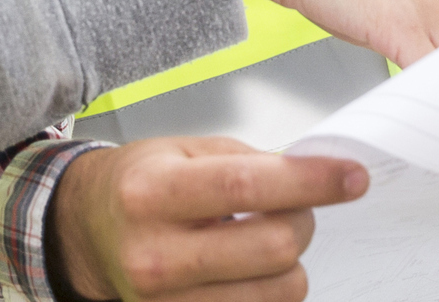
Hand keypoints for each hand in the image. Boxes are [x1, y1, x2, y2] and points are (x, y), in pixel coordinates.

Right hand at [49, 136, 366, 300]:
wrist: (86, 234)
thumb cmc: (139, 185)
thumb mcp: (183, 151)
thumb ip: (249, 162)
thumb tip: (316, 175)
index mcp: (153, 193)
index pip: (249, 187)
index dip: (312, 182)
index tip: (352, 177)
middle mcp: (157, 256)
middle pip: (274, 248)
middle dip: (303, 221)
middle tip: (294, 207)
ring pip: (279, 291)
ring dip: (290, 263)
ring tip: (262, 240)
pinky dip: (269, 291)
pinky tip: (247, 269)